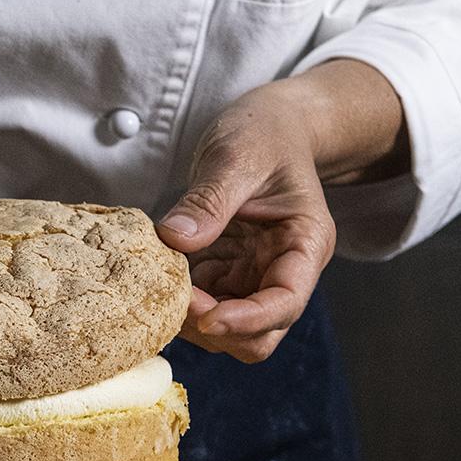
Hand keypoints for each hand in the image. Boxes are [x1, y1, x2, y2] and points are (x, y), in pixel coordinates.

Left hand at [157, 59, 407, 362]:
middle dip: (216, 328)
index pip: (285, 302)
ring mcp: (252, 277)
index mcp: (305, 244)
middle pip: (259, 335)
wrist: (268, 125)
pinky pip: (200, 307)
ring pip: (226, 330)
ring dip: (191, 321)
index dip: (247, 320)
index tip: (205, 318)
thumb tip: (175, 239)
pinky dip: (177, 304)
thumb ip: (209, 199)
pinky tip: (155, 279)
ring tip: (158, 284)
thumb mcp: (238, 155)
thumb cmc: (264, 134)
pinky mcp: (223, 274)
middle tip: (172, 298)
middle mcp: (283, 270)